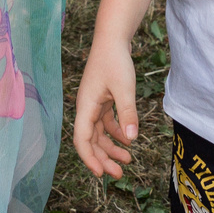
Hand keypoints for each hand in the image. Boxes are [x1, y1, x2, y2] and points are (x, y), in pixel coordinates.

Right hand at [72, 39, 140, 178]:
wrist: (113, 38)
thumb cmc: (115, 60)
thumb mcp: (124, 88)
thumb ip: (127, 113)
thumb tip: (132, 138)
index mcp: (85, 106)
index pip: (82, 139)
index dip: (89, 159)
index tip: (101, 174)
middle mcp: (86, 108)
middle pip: (90, 140)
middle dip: (103, 158)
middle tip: (119, 174)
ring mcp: (94, 104)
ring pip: (99, 134)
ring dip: (111, 148)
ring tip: (127, 160)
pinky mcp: (103, 99)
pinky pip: (106, 123)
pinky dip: (116, 132)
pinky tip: (129, 139)